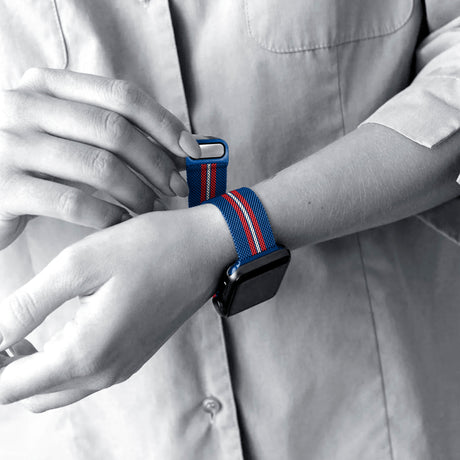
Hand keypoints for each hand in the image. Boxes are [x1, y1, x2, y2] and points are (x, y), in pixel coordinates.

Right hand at [0, 68, 200, 248]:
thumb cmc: (35, 165)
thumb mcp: (68, 137)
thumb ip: (112, 136)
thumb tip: (181, 149)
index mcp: (47, 86)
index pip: (121, 96)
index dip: (164, 123)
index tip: (192, 152)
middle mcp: (25, 106)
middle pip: (114, 130)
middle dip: (157, 162)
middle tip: (178, 188)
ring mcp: (10, 144)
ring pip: (98, 166)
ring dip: (137, 192)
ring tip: (153, 208)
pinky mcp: (3, 187)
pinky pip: (72, 202)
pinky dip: (108, 216)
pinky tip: (122, 224)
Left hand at [0, 205, 233, 411]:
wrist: (205, 249)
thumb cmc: (148, 248)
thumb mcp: (79, 265)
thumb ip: (27, 305)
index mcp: (85, 353)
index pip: (9, 386)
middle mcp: (104, 373)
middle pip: (31, 395)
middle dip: (4, 371)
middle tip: (1, 330)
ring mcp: (122, 368)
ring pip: (58, 389)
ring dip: (31, 370)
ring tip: (21, 331)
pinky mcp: (133, 356)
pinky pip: (84, 377)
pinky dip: (60, 363)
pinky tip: (59, 329)